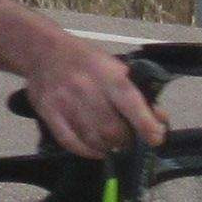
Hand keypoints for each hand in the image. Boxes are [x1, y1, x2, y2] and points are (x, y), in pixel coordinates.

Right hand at [24, 39, 164, 155]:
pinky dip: (87, 151)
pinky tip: (95, 150)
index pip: (132, 105)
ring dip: (108, 148)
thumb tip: (159, 118)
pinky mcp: (49, 113)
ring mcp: (65, 102)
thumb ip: (136, 93)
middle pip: (112, 129)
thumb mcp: (114, 67)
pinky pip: (70, 142)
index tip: (156, 138)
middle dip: (126, 141)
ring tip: (113, 145)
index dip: (147, 126)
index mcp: (108, 75)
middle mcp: (86, 89)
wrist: (42, 50)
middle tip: (129, 141)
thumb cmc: (84, 59)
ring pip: (93, 139)